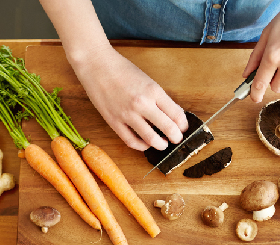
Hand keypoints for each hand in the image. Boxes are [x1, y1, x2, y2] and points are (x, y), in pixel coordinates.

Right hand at [74, 45, 188, 150]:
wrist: (96, 64)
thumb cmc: (122, 69)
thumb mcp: (147, 80)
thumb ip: (159, 98)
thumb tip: (172, 115)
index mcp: (153, 91)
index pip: (177, 115)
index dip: (183, 125)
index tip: (183, 128)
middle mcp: (142, 104)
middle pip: (169, 129)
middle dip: (176, 137)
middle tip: (177, 139)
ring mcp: (127, 114)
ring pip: (151, 139)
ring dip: (161, 145)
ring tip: (163, 144)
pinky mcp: (114, 121)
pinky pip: (131, 141)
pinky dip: (141, 146)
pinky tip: (145, 144)